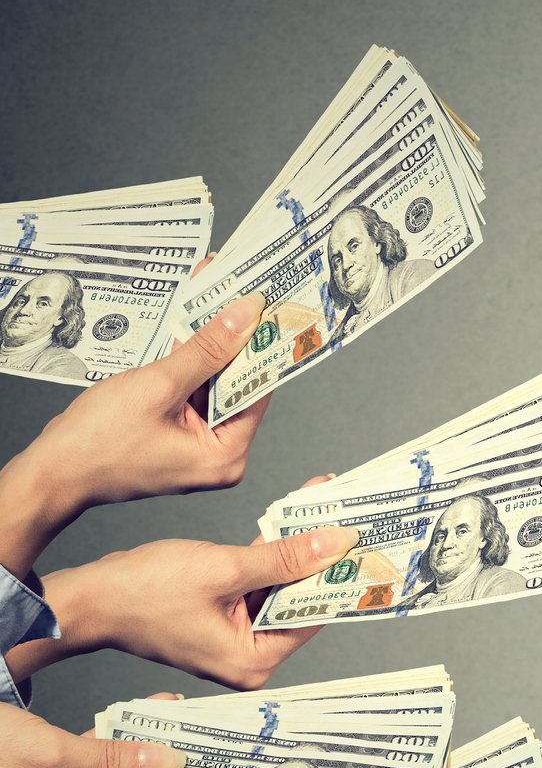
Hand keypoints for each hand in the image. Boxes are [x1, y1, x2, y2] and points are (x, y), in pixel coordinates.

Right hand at [0, 293, 269, 575]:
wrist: (51, 470)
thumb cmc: (96, 442)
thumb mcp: (158, 386)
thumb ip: (206, 351)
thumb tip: (244, 318)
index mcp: (227, 455)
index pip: (256, 390)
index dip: (259, 347)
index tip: (265, 310)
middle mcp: (219, 455)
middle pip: (235, 387)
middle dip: (231, 342)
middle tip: (237, 297)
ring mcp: (195, 447)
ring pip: (211, 386)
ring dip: (207, 347)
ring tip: (214, 301)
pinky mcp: (175, 436)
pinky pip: (190, 394)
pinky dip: (187, 364)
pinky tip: (187, 327)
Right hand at [8, 522, 355, 689]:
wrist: (86, 598)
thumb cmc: (140, 593)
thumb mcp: (224, 569)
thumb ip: (285, 559)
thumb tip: (337, 544)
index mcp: (254, 660)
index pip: (314, 613)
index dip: (339, 574)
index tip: (366, 543)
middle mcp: (249, 656)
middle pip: (300, 599)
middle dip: (322, 558)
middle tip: (350, 519)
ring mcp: (235, 638)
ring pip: (281, 587)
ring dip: (298, 551)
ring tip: (324, 512)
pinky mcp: (222, 617)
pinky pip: (258, 584)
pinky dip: (271, 555)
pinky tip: (289, 524)